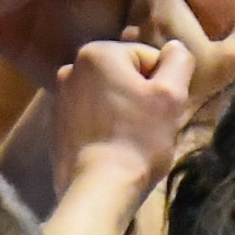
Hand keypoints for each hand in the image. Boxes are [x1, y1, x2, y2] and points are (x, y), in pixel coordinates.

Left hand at [54, 35, 196, 191]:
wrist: (99, 188)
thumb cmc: (138, 139)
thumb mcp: (171, 96)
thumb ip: (178, 61)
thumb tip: (175, 47)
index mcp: (97, 53)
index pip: (147, 57)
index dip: (163, 83)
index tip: (163, 110)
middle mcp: (71, 68)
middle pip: (125, 74)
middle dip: (141, 95)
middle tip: (150, 125)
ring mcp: (59, 97)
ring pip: (108, 95)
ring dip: (123, 109)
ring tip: (132, 138)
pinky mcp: (56, 124)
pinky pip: (91, 115)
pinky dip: (104, 125)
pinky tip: (113, 146)